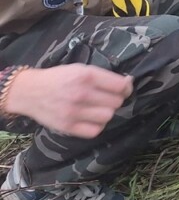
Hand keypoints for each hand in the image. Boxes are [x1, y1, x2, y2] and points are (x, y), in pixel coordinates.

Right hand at [4, 65, 132, 137]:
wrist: (29, 91)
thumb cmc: (58, 78)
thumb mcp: (80, 68)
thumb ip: (103, 76)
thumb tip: (128, 83)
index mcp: (86, 76)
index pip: (120, 86)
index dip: (126, 88)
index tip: (124, 88)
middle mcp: (81, 93)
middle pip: (116, 102)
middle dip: (116, 100)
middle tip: (108, 98)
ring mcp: (73, 112)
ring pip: (108, 116)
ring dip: (107, 113)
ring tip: (100, 108)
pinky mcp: (67, 126)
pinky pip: (95, 131)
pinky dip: (97, 126)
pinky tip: (92, 119)